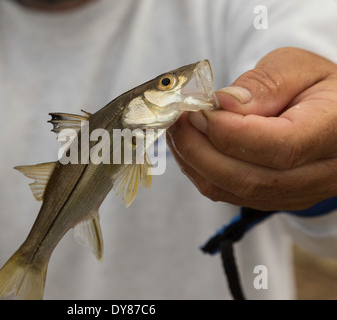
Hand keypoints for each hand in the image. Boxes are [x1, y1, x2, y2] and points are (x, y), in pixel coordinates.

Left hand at [167, 47, 336, 210]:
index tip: (199, 110)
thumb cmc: (315, 86)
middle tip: (179, 119)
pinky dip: (200, 170)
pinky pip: (227, 193)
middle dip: (200, 149)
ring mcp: (295, 194)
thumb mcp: (298, 68)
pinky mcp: (272, 200)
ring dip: (194, 161)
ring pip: (232, 191)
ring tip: (179, 129)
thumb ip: (264, 84)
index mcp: (334, 132)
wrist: (331, 116)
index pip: (281, 147)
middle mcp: (320, 174)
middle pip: (249, 178)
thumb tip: (222, 103)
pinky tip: (190, 145)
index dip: (230, 131)